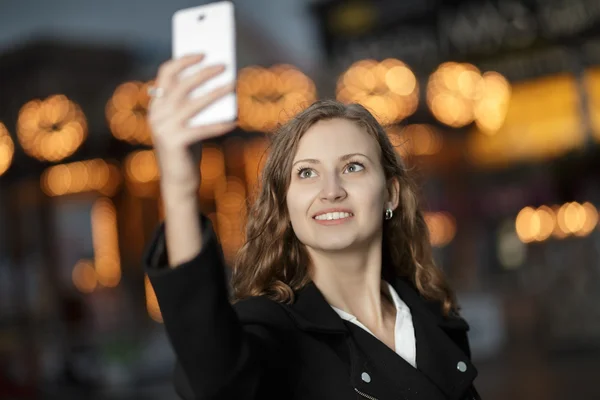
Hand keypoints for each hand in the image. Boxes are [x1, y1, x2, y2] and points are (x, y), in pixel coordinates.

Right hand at [148, 54, 236, 191]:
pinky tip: (234, 121)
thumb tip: (219, 82)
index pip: (166, 73)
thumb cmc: (187, 148)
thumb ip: (194, 104)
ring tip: (233, 85)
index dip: (184, 60)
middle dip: (204, 72)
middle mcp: (156, 114)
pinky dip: (219, 124)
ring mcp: (163, 129)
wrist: (177, 182)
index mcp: (157, 105)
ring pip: (194, 104)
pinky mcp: (175, 143)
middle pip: (181, 84)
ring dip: (216, 93)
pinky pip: (202, 129)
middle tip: (225, 66)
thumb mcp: (187, 122)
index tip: (203, 53)